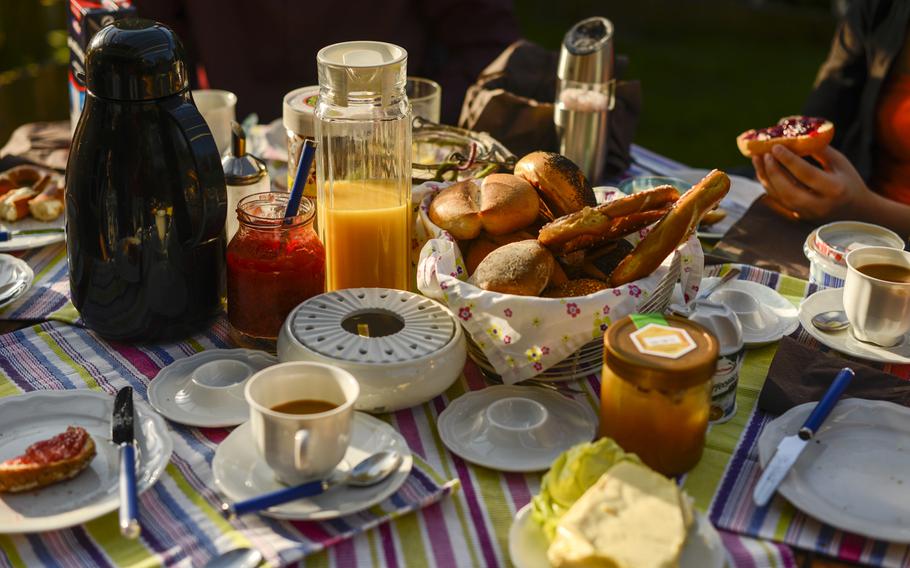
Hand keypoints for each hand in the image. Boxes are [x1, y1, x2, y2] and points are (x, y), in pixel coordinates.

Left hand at [752, 145, 871, 220]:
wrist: (855, 210)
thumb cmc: (847, 180)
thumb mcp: (839, 162)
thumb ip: (818, 148)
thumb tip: (794, 132)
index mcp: (835, 189)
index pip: (807, 174)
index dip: (789, 160)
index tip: (775, 146)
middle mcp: (820, 205)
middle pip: (789, 190)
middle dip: (773, 171)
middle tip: (764, 154)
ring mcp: (808, 213)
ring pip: (780, 197)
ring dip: (766, 178)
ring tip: (757, 159)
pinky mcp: (799, 216)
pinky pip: (779, 201)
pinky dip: (769, 185)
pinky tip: (763, 170)